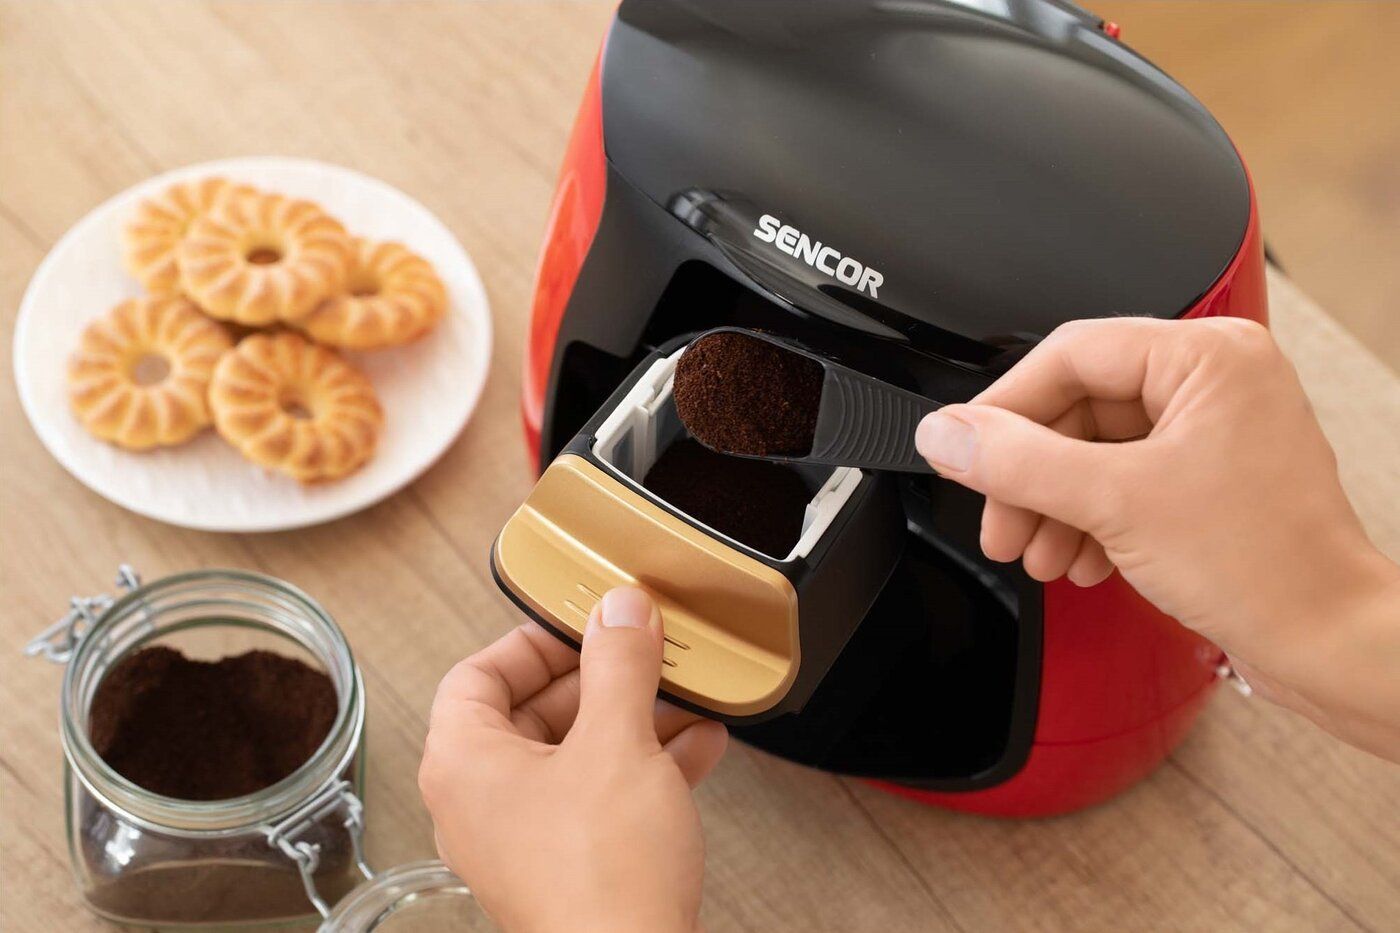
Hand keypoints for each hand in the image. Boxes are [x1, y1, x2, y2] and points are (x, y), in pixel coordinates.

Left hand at [420, 588, 727, 932]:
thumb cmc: (600, 878)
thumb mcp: (618, 743)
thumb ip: (619, 665)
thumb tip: (620, 613)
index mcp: (464, 764)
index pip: (477, 674)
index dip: (532, 640)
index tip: (580, 622)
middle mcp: (482, 803)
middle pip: (532, 712)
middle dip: (599, 679)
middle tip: (640, 652)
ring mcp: (524, 839)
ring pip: (575, 755)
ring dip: (631, 719)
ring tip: (680, 695)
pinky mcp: (568, 866)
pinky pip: (599, 796)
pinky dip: (642, 766)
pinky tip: (696, 748)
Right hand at [915, 316, 1399, 759]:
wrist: (1326, 644)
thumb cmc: (1267, 567)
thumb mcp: (1115, 503)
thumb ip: (1018, 463)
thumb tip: (946, 435)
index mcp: (1207, 357)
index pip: (1070, 355)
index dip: (1005, 408)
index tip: (963, 449)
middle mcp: (1217, 382)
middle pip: (1079, 407)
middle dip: (1030, 475)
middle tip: (1001, 521)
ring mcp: (1217, 430)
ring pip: (1097, 450)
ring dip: (1055, 505)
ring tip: (1037, 552)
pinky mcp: (1212, 477)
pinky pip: (1125, 480)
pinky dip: (1091, 519)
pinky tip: (1079, 559)